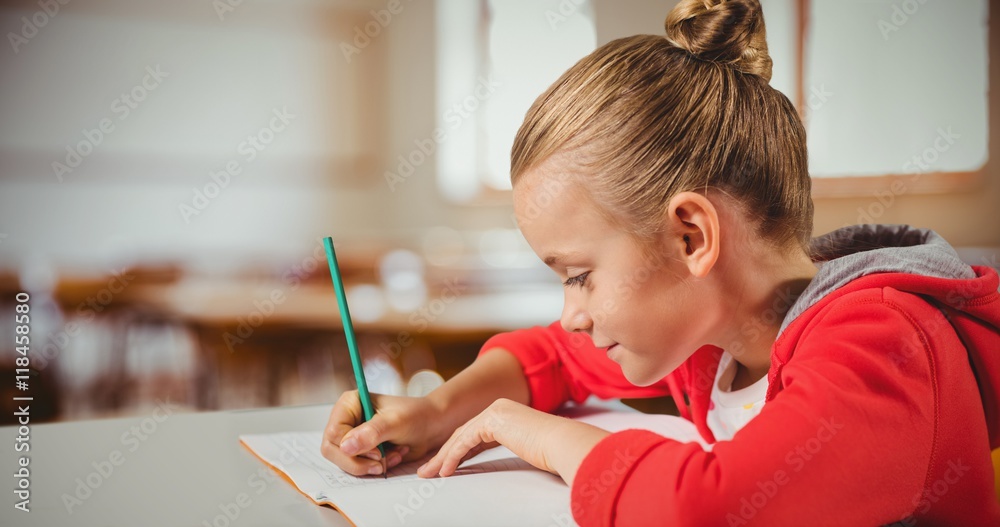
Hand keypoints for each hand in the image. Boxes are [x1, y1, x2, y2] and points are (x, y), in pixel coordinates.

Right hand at [320, 390, 445, 475]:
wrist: (433, 425)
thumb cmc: (416, 415)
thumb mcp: (395, 422)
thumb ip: (371, 433)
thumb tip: (345, 446)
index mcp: (349, 404)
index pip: (333, 433)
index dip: (350, 448)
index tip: (377, 452)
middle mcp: (346, 420)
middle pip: (333, 450)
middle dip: (359, 461)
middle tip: (382, 462)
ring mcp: (352, 436)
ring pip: (345, 462)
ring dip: (371, 464)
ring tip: (394, 455)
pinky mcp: (361, 450)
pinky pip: (358, 467)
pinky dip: (377, 467)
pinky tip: (395, 456)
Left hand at [416, 398, 609, 485]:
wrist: (563, 444)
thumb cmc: (553, 450)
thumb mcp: (526, 446)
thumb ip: (512, 445)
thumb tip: (512, 455)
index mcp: (505, 413)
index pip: (473, 434)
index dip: (455, 451)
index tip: (443, 467)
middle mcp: (498, 408)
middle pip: (462, 434)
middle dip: (442, 454)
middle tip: (427, 470)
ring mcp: (495, 411)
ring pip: (460, 437)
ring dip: (442, 457)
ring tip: (428, 473)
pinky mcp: (492, 421)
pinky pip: (465, 441)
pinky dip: (453, 457)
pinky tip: (445, 471)